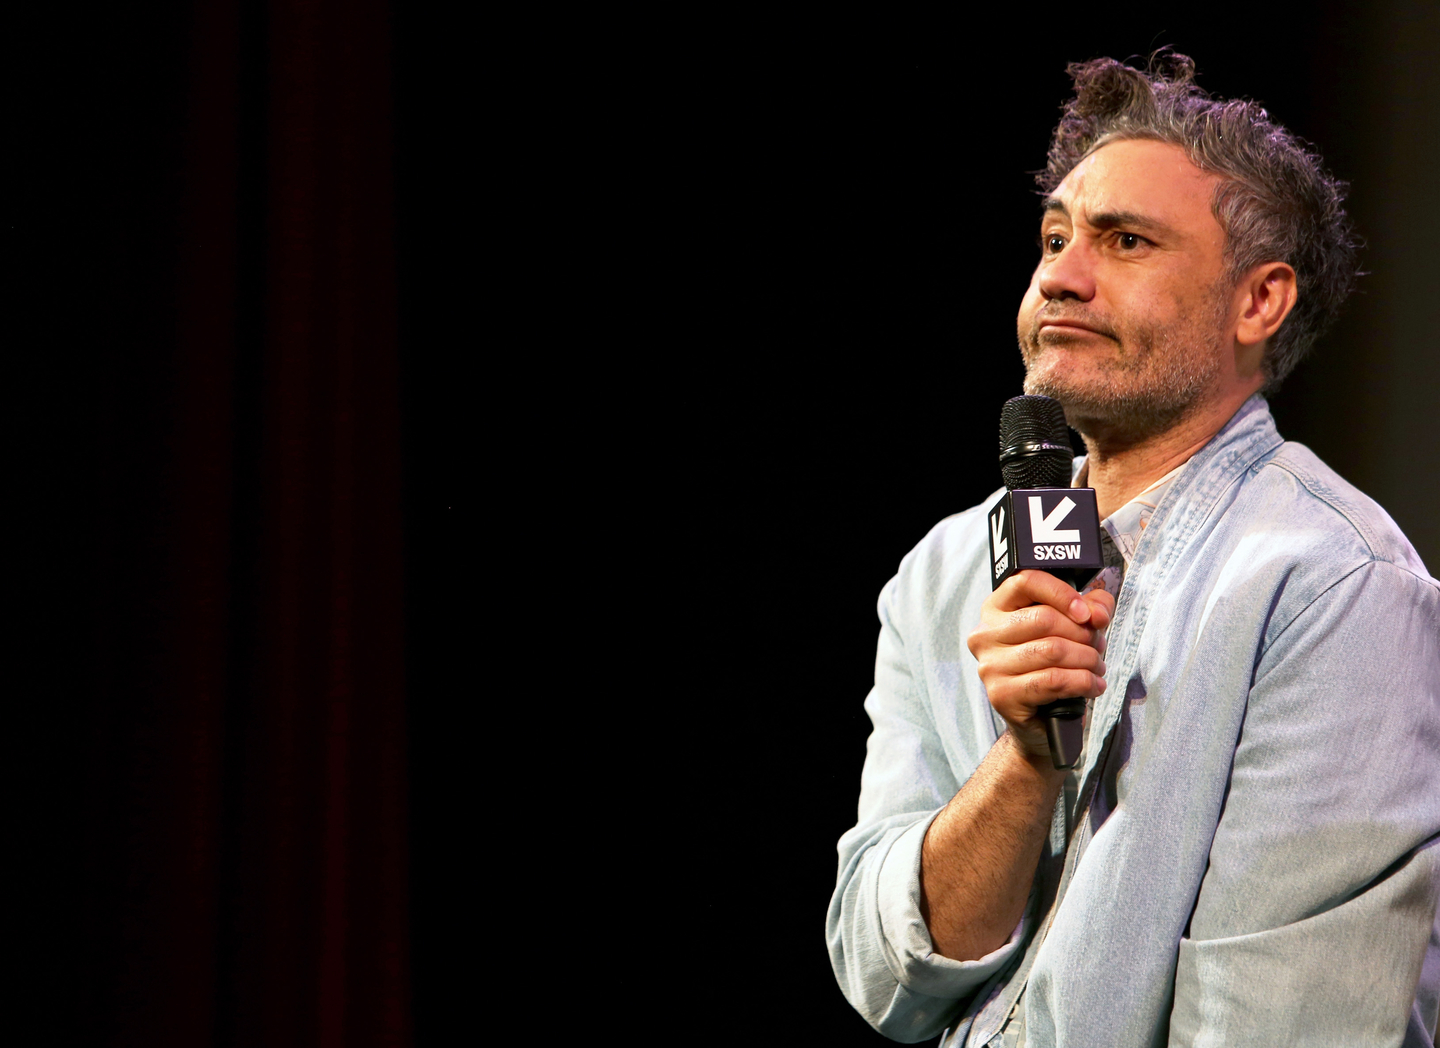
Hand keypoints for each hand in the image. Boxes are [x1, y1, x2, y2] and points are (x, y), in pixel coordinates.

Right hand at [967, 570, 1114, 762]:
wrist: (1038, 720)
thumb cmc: (1050, 667)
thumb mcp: (1071, 629)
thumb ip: (1089, 609)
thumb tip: (1098, 611)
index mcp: (996, 609)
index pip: (1026, 582)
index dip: (1062, 593)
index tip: (1086, 613)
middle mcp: (985, 634)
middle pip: (1045, 619)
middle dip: (1083, 634)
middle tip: (1098, 648)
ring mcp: (990, 666)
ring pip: (1052, 650)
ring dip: (1087, 660)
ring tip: (1097, 668)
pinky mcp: (1002, 694)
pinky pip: (1052, 680)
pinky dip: (1082, 682)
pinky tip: (1093, 685)